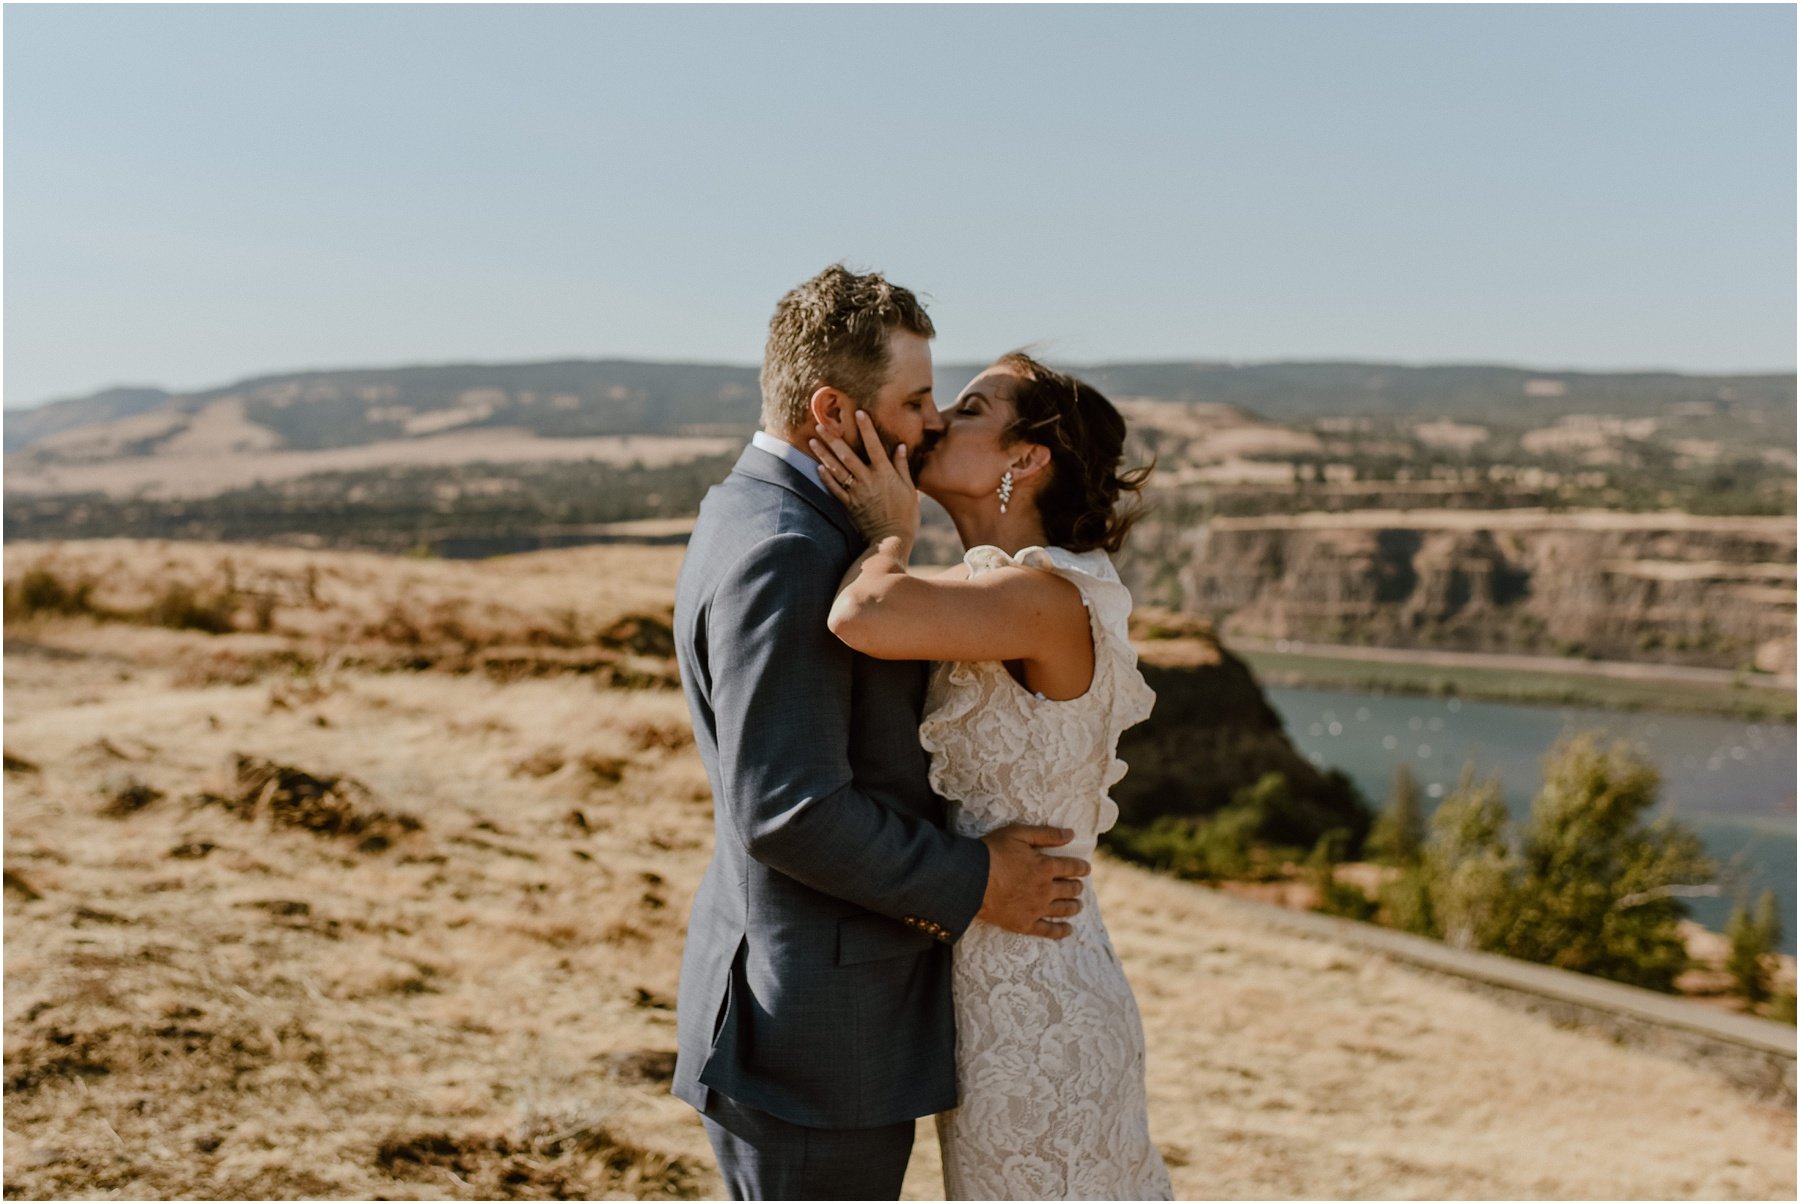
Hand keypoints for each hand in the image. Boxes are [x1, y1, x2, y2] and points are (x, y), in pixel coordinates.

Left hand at [811, 411, 920, 547]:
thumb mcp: (909, 489)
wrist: (891, 539)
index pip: (874, 446)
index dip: (866, 428)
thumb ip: (902, 467)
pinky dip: (826, 477)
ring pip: (837, 469)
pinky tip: (817, 466)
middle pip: (848, 455)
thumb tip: (900, 446)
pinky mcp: (848, 505)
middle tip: (821, 424)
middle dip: (834, 438)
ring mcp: (856, 493)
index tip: (858, 412)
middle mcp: (868, 480)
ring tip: (812, 440)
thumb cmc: (906, 515)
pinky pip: (834, 489)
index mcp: (885, 474)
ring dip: (824, 454)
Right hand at [976, 824, 1089, 938]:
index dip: (1082, 867)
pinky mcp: (1024, 924)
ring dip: (1073, 906)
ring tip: (1078, 905)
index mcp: (1046, 867)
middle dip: (1077, 886)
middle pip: (1070, 889)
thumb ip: (1046, 834)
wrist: (970, 879)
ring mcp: (1036, 909)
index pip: (1072, 867)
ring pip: (1063, 909)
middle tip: (1078, 886)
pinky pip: (1048, 930)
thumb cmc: (992, 852)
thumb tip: (1071, 834)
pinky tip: (1067, 930)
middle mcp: (1046, 890)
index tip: (1086, 869)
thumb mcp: (1019, 834)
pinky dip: (1060, 931)